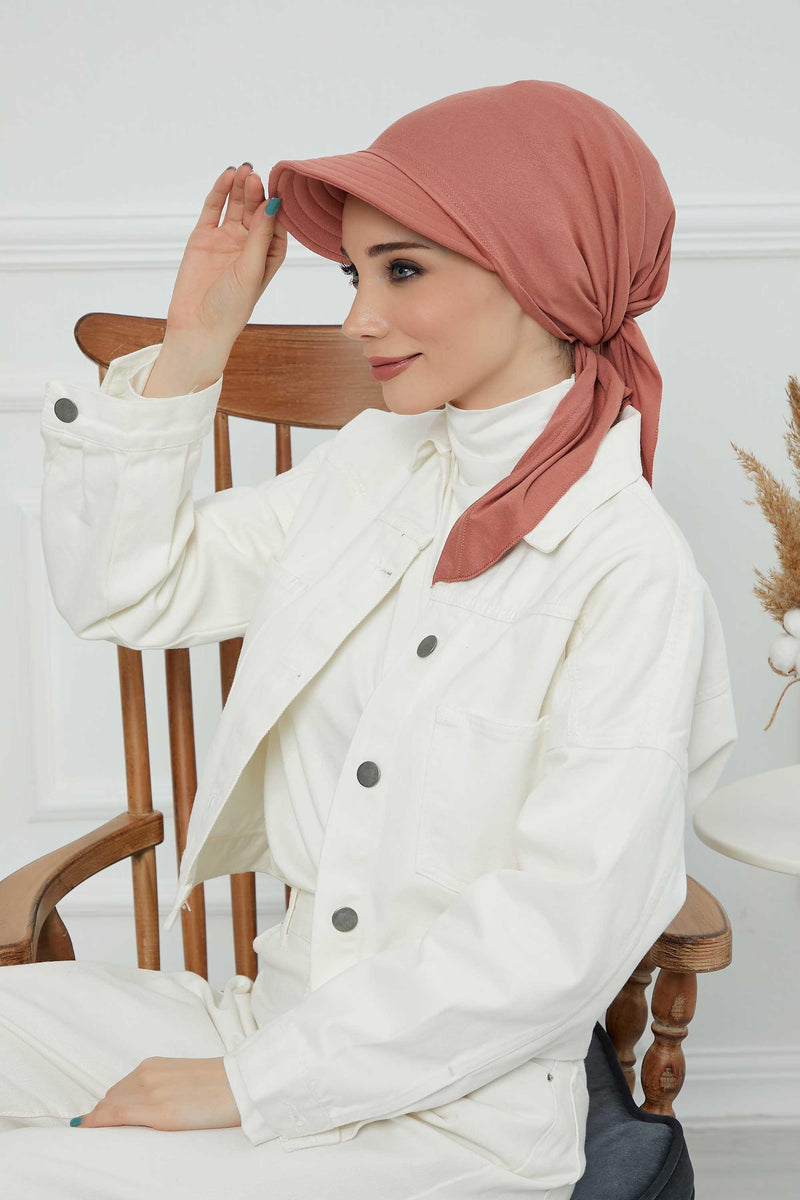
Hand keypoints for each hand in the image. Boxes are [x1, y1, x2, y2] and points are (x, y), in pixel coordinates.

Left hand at [72, 1057, 240, 1131]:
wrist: (242, 1085)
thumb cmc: (221, 1085)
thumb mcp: (185, 1079)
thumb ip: (163, 1086)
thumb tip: (153, 1104)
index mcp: (156, 1065)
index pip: (121, 1087)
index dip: (108, 1105)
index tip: (97, 1116)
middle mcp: (148, 1074)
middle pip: (112, 1097)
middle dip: (103, 1113)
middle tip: (96, 1128)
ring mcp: (151, 1091)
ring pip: (110, 1106)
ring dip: (100, 1118)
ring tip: (92, 1130)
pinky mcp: (158, 1111)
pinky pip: (115, 1115)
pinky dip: (98, 1121)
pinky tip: (86, 1127)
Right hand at [162, 162, 287, 363]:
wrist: (198, 326)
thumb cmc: (232, 307)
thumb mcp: (251, 270)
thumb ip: (261, 236)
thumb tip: (273, 203)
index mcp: (269, 255)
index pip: (277, 223)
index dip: (276, 206)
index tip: (278, 190)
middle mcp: (249, 245)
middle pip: (256, 210)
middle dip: (257, 193)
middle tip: (255, 177)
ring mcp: (226, 239)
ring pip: (236, 206)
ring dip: (240, 188)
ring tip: (244, 170)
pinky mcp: (203, 237)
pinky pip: (213, 209)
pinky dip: (219, 193)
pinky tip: (227, 177)